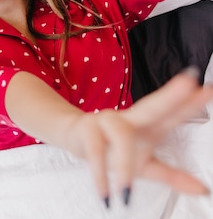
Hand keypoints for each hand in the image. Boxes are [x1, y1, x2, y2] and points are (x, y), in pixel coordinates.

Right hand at [64, 69, 212, 204]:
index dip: (192, 103)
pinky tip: (105, 192)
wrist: (76, 136)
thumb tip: (203, 190)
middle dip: (171, 96)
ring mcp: (108, 120)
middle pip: (153, 106)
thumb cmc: (115, 147)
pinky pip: (95, 152)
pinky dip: (100, 172)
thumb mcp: (146, 164)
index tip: (210, 89)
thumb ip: (173, 175)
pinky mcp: (88, 130)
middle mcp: (131, 117)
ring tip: (125, 191)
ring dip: (123, 164)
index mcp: (151, 124)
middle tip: (189, 82)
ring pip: (121, 136)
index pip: (175, 113)